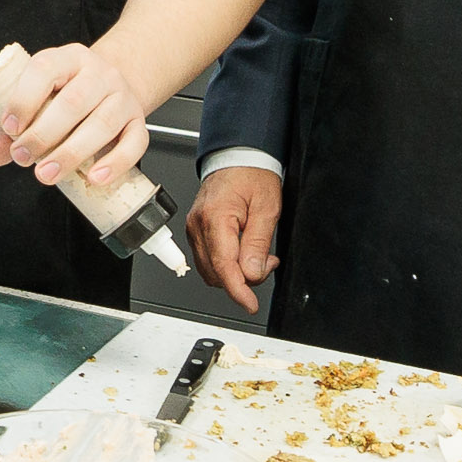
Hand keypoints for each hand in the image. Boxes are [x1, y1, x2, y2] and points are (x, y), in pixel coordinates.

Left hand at [0, 41, 148, 188]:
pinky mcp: (138, 121)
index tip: (10, 129)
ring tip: (48, 173)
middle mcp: (97, 73)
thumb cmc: (67, 95)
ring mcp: (121, 96)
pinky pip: (134, 143)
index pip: (44, 70)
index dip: (24, 99)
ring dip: (72, 153)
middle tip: (24, 157)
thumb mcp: (36, 100)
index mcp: (66, 59)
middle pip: (74, 101)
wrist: (112, 86)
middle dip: (44, 134)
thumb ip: (8, 130)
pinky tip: (95, 177)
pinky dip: (115, 163)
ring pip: (103, 123)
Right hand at [187, 165, 281, 311]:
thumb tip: (252, 274)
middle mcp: (198, 226)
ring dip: (235, 273)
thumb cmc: (252, 175)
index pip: (224, 267)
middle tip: (267, 264)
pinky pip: (209, 259)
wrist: (238, 157)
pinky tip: (244, 252)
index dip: (238, 291)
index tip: (250, 304)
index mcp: (215, 218)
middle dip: (242, 279)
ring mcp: (195, 229)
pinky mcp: (197, 231)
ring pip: (211, 270)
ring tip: (258, 256)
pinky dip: (227, 264)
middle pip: (216, 273)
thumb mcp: (267, 208)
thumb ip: (258, 244)